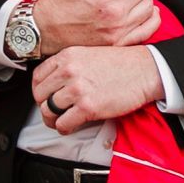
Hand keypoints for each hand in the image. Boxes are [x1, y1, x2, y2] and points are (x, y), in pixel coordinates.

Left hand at [32, 44, 165, 131]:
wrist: (145, 70)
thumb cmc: (122, 63)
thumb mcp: (89, 53)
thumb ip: (70, 65)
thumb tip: (55, 83)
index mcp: (67, 56)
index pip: (38, 76)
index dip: (39, 91)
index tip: (44, 98)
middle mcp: (69, 71)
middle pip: (40, 95)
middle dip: (44, 107)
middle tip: (53, 113)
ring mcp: (77, 89)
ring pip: (48, 111)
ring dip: (53, 120)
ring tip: (61, 121)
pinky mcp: (87, 107)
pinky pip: (63, 124)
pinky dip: (64, 128)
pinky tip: (71, 126)